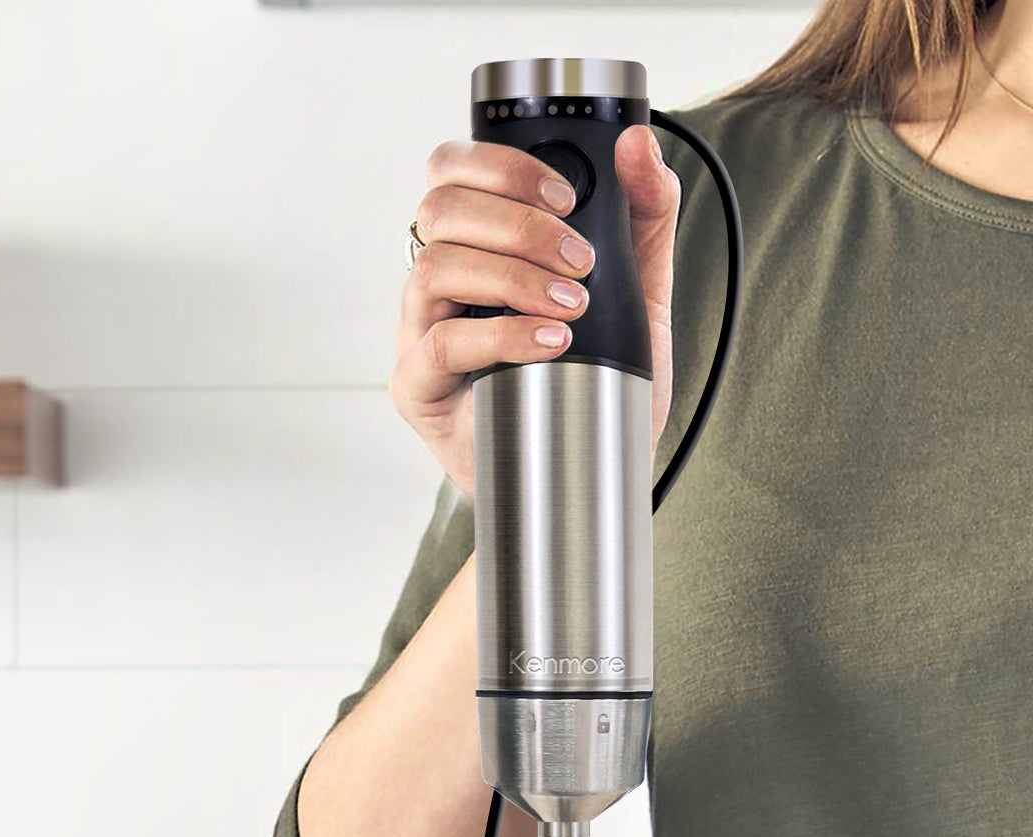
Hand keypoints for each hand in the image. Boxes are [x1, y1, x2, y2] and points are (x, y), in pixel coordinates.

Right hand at [393, 126, 680, 496]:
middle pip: (440, 208)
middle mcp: (437, 283)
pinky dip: (500, 335)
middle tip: (579, 259)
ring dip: (511, 275)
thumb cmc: (597, 379)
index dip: (500, 166)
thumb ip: (645, 214)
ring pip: (435, 267)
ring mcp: (418, 334)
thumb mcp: (640, 287)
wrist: (587, 468)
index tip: (566, 195)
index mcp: (476, 245)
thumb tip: (639, 144)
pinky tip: (549, 340)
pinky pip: (440, 344)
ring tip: (570, 305)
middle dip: (518, 221)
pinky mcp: (415, 388)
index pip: (451, 171)